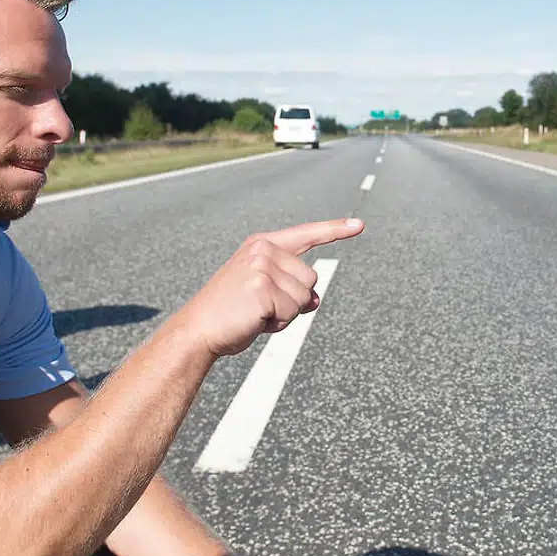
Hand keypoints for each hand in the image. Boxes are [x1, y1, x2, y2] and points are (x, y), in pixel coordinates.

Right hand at [176, 218, 363, 358]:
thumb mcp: (265, 295)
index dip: (334, 230)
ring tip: (254, 313)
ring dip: (285, 314)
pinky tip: (253, 320)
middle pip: (311, 279)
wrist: (198, 330)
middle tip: (258, 307)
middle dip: (292, 301)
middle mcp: (263, 250)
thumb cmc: (231, 314)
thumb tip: (315, 300)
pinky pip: (292, 311)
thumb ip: (291, 290)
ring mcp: (262, 266)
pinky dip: (278, 324)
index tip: (359, 225)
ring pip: (304, 297)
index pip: (306, 234)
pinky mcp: (262, 286)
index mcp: (262, 245)